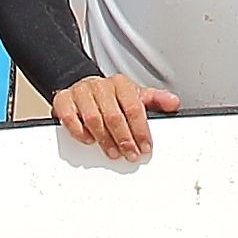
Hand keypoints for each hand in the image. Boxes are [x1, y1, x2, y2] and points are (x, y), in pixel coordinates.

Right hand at [50, 75, 179, 159]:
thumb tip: (174, 103)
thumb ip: (155, 100)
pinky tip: (89, 140)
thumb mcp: (135, 95)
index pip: (134, 107)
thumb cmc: (111, 96)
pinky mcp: (63, 100)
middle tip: (131, 154)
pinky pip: (69, 118)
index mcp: (120, 83)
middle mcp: (100, 86)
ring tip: (113, 152)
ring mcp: (80, 92)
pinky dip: (80, 132)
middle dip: (124, 139)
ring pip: (93, 118)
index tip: (145, 146)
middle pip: (114, 115)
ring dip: (104, 140)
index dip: (141, 129)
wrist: (82, 86)